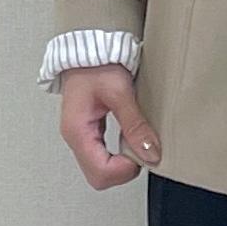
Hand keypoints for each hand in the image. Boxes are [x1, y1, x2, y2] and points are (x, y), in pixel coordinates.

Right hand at [59, 63, 160, 189]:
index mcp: (77, 131)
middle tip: (140, 152)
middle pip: (98, 177)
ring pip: (100, 170)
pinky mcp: (89, 133)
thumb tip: (150, 153)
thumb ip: (135, 124)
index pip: (99, 172)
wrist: (89, 49)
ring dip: (121, 163)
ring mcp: (81, 137)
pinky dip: (118, 155)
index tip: (141, 155)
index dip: (124, 170)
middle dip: (123, 171)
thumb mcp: (120, 92)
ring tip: (135, 143)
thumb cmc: (97, 65)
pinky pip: (102, 156)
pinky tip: (128, 140)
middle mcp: (76, 137)